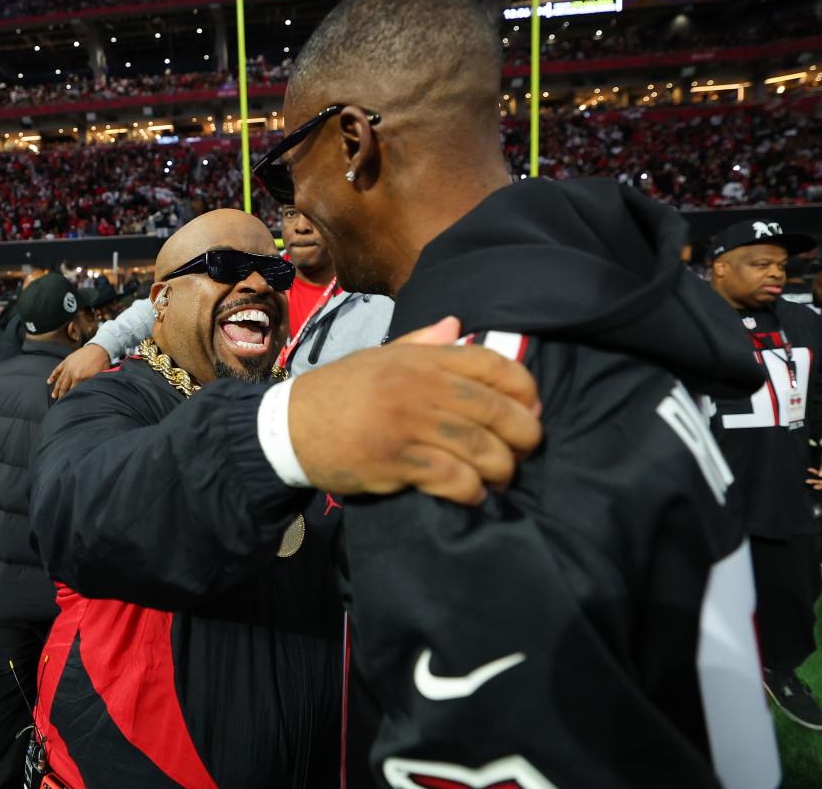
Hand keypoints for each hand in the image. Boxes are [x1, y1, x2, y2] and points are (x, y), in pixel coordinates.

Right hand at [48, 344, 111, 399]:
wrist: (99, 348)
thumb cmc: (100, 363)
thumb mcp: (97, 377)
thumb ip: (89, 385)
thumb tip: (85, 393)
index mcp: (79, 378)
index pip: (72, 392)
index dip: (69, 398)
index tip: (67, 403)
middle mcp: (71, 373)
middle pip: (64, 388)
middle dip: (61, 396)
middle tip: (59, 402)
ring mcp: (67, 367)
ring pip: (59, 380)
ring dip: (56, 389)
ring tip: (53, 396)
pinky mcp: (66, 361)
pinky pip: (57, 370)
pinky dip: (52, 376)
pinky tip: (49, 381)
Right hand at [290, 317, 541, 505]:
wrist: (288, 427)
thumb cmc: (338, 393)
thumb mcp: (379, 358)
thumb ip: (422, 343)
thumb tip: (459, 325)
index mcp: (420, 358)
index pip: (492, 364)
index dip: (525, 388)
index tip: (532, 408)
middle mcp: (419, 385)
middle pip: (496, 409)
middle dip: (524, 435)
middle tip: (525, 451)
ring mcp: (408, 422)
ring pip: (481, 447)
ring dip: (501, 469)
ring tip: (500, 478)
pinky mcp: (395, 460)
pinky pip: (452, 477)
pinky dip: (471, 491)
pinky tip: (473, 496)